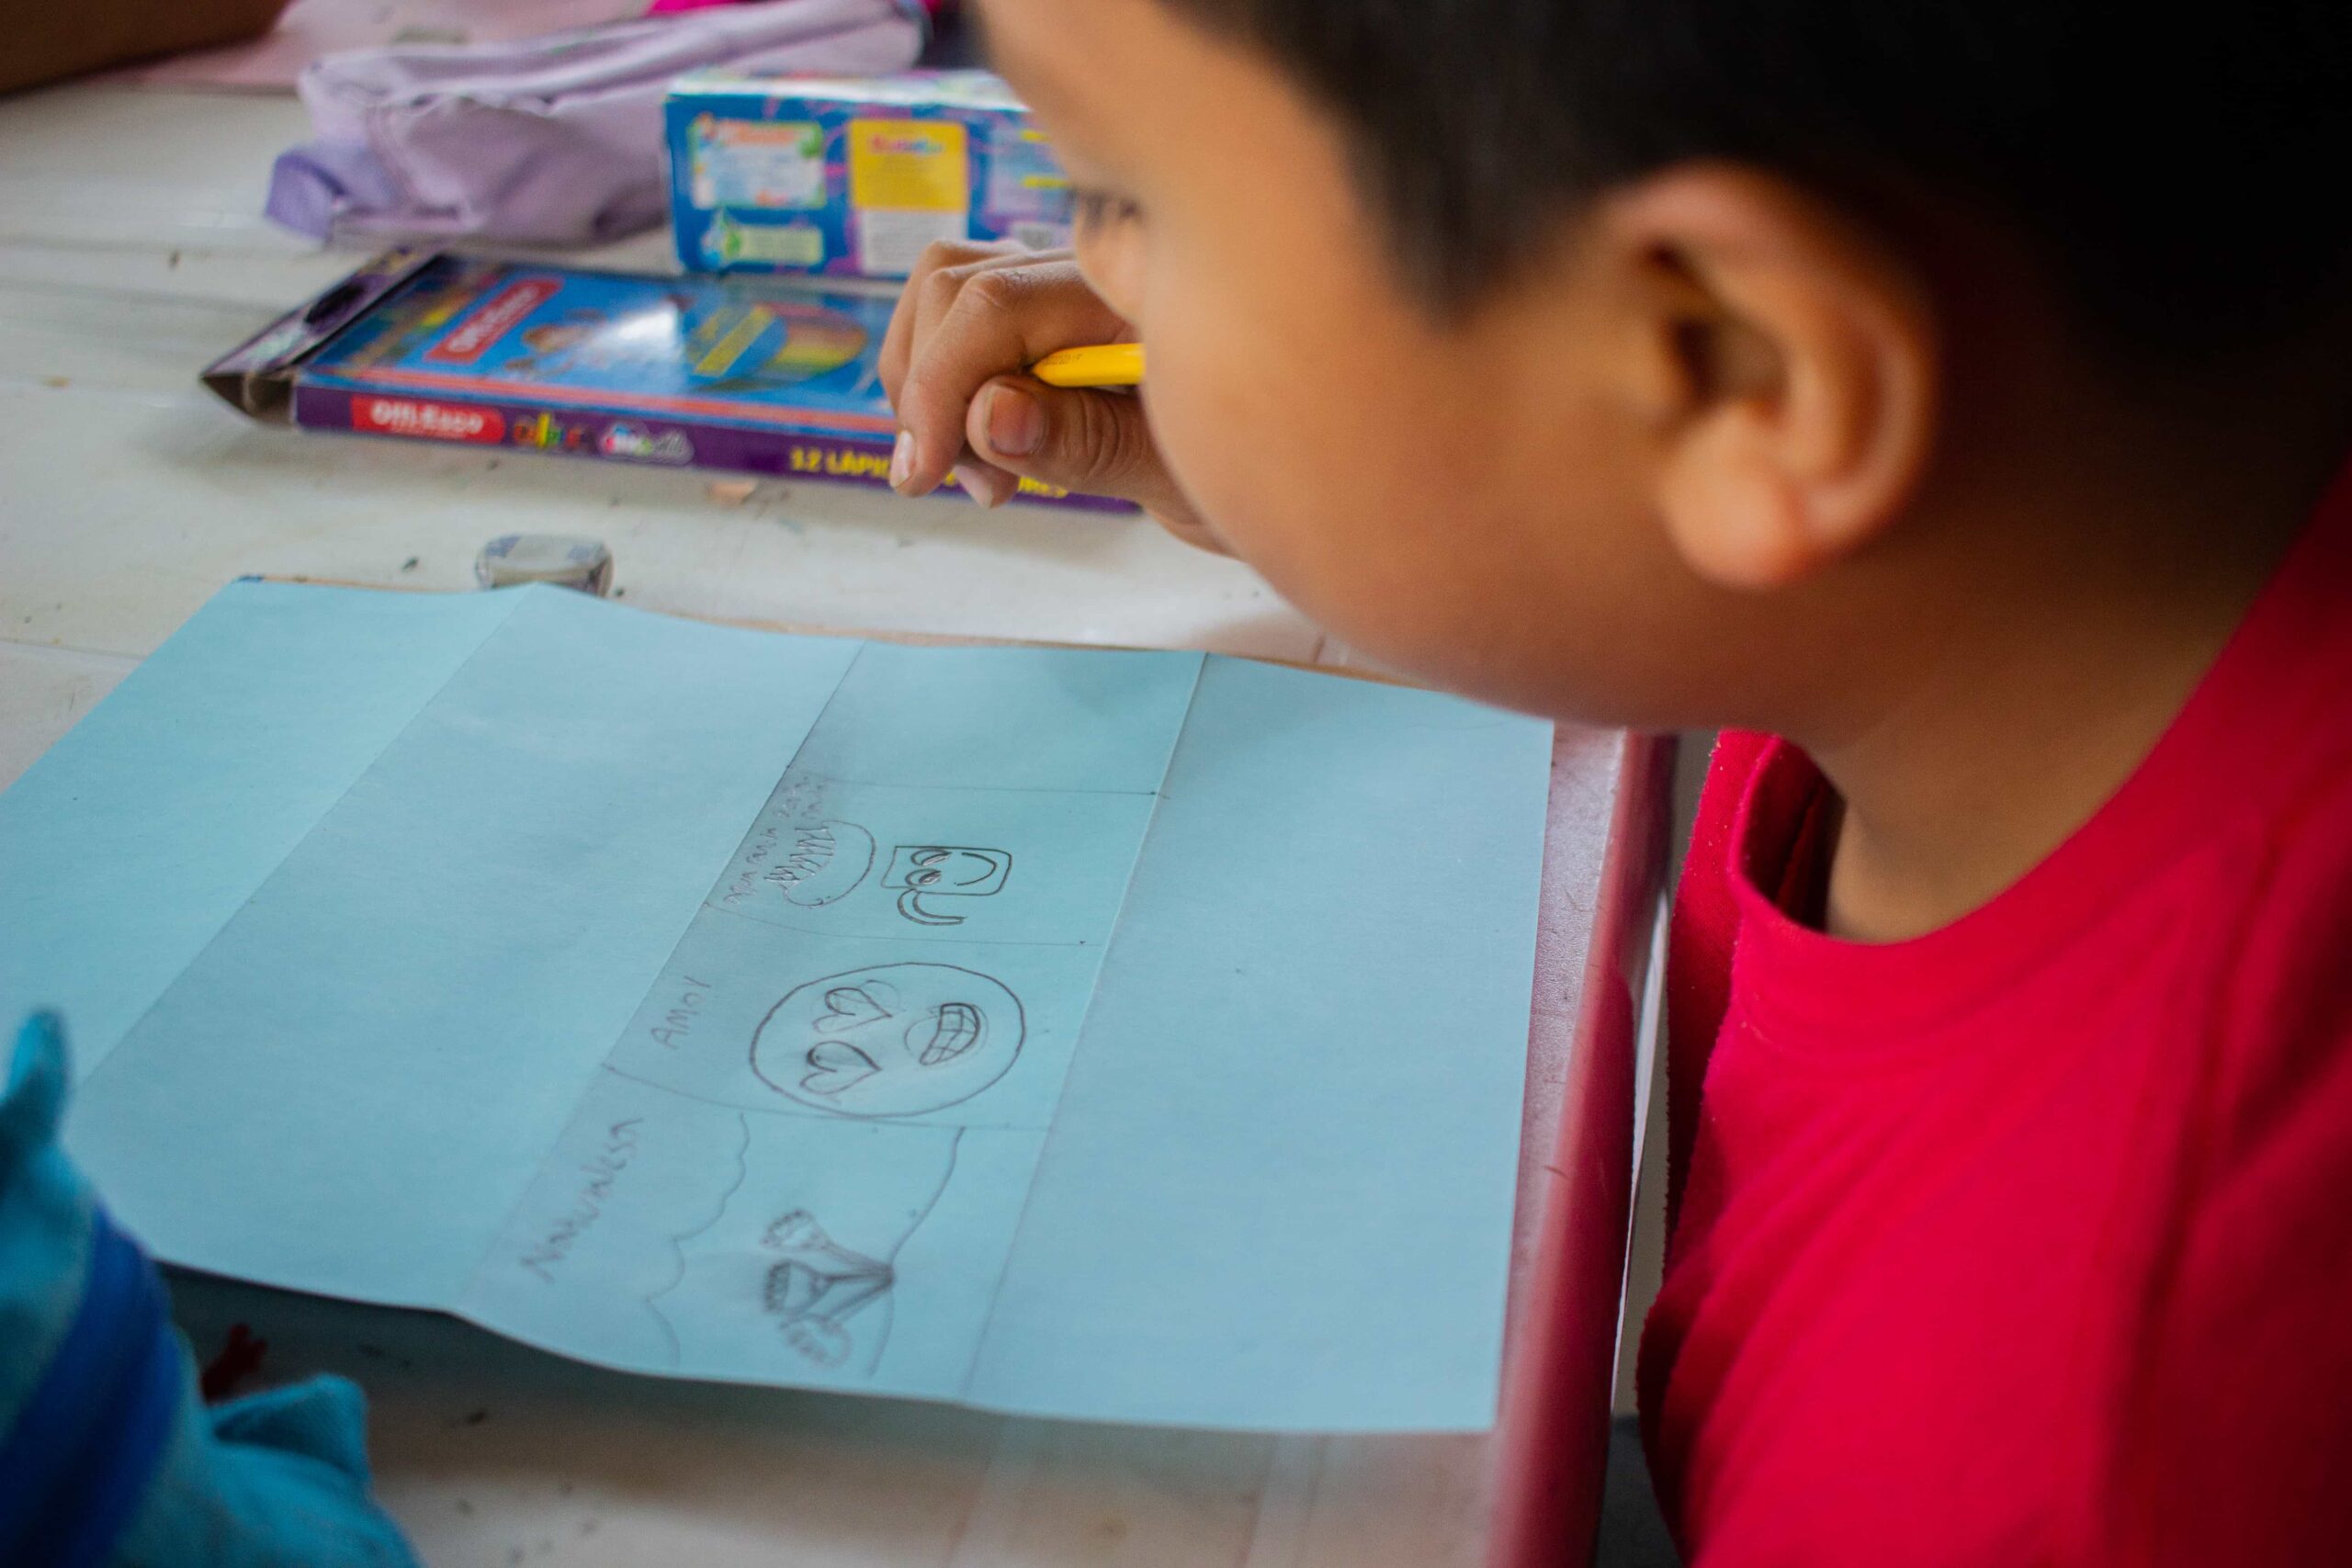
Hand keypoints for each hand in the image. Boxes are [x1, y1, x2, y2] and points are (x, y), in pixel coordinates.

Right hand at [878, 241, 1224, 550]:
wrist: (1295, 460)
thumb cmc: (1257, 468)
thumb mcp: (1181, 472)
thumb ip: (1088, 441)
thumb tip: (989, 416)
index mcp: (1136, 287)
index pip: (996, 303)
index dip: (939, 386)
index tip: (923, 473)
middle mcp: (1095, 264)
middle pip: (954, 284)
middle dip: (931, 389)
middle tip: (979, 488)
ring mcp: (1069, 278)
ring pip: (947, 289)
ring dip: (931, 383)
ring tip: (985, 477)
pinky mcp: (1052, 309)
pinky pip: (967, 314)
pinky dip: (948, 379)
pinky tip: (989, 452)